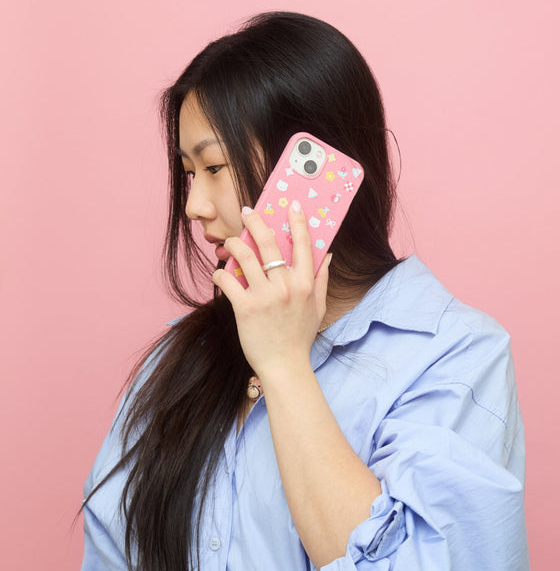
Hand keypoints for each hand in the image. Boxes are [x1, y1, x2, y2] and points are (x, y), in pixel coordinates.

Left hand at [212, 200, 330, 378]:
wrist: (284, 365)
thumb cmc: (300, 336)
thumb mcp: (318, 307)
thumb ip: (322, 279)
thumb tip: (328, 255)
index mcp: (305, 283)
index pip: (303, 244)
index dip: (297, 221)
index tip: (292, 205)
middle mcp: (285, 286)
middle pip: (268, 243)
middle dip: (256, 221)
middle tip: (247, 211)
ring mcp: (265, 296)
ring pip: (244, 256)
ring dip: (234, 244)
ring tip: (231, 242)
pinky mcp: (245, 307)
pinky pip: (228, 280)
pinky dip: (221, 273)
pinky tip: (222, 274)